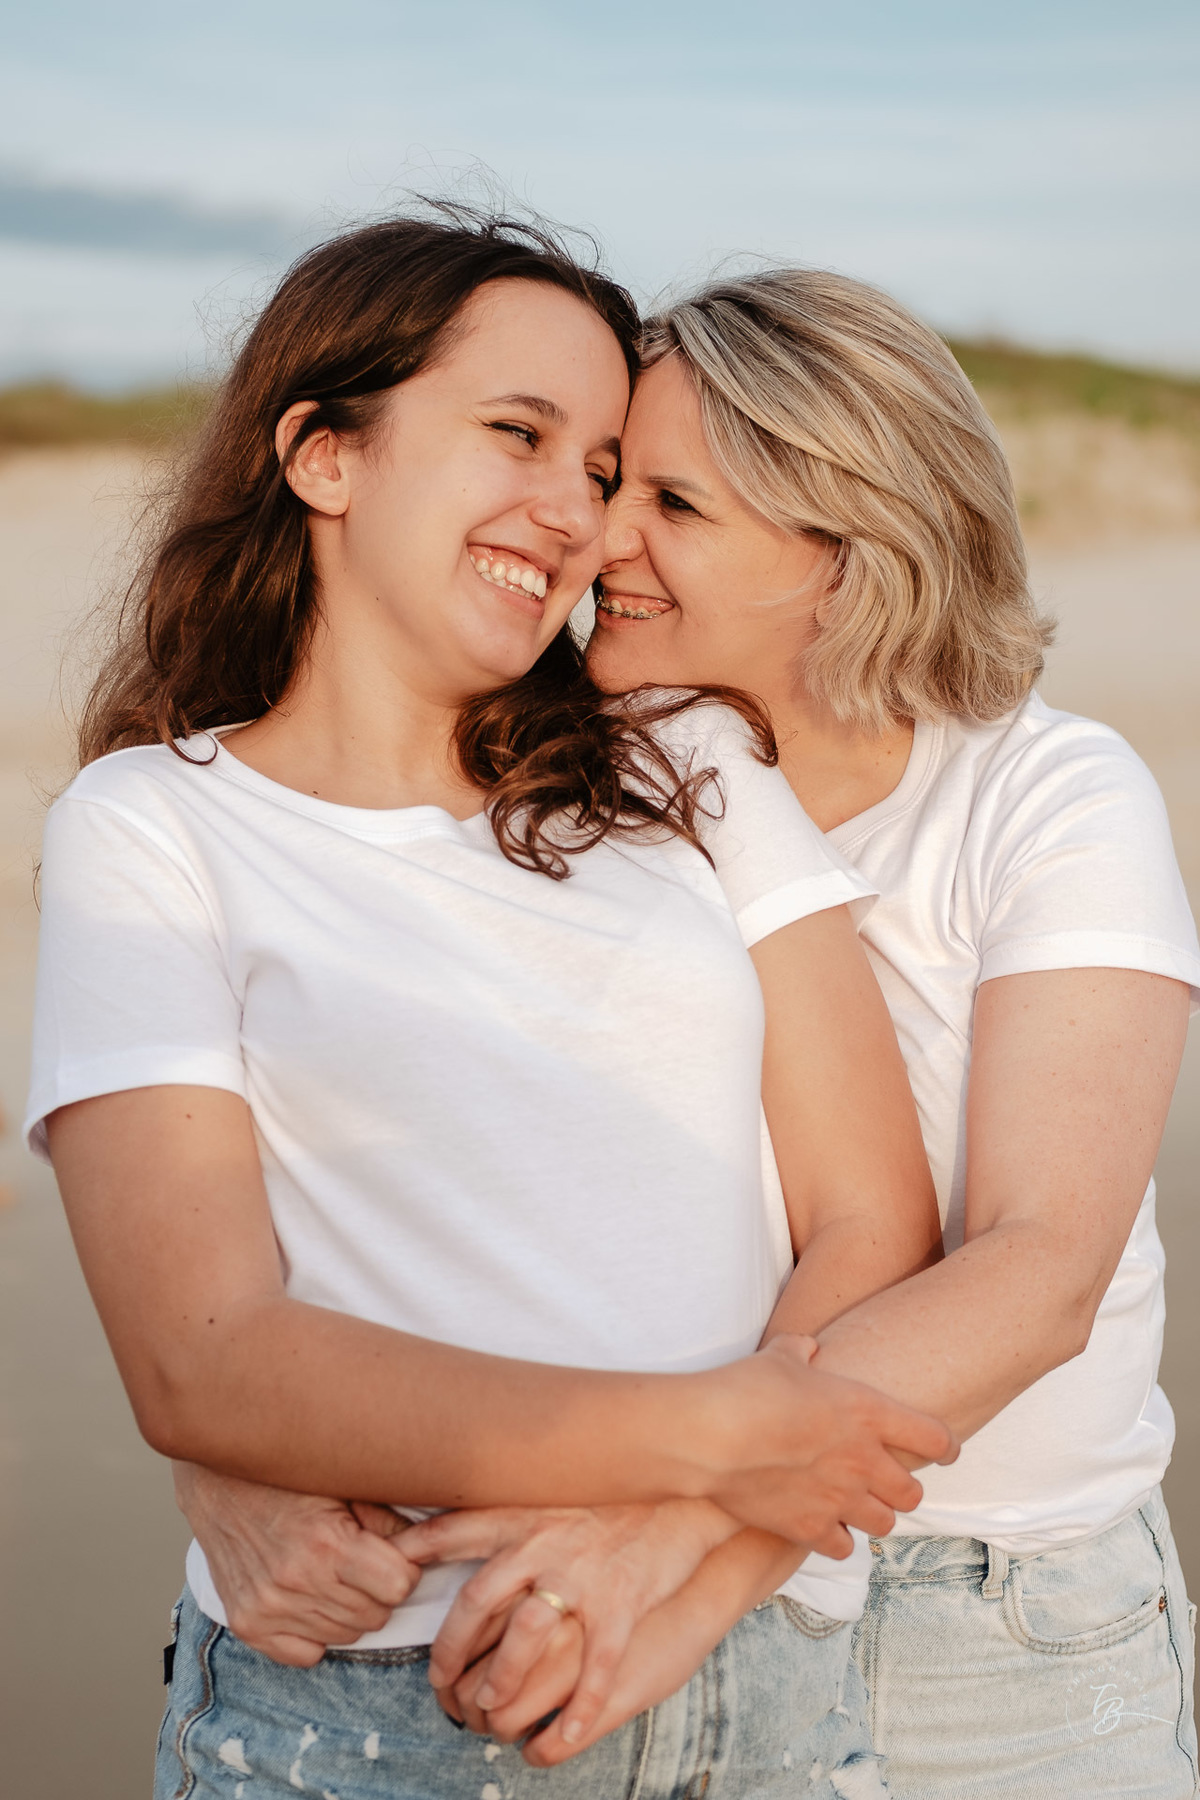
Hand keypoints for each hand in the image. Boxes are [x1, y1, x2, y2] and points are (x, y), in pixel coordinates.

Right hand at [173, 1463, 420, 1663]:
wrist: (218, 1483)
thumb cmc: (289, 1478)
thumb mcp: (345, 1484)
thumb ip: (388, 1519)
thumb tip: (429, 1546)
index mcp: (326, 1542)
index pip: (399, 1586)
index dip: (403, 1568)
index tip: (391, 1552)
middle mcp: (296, 1581)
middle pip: (376, 1615)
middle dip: (378, 1590)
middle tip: (362, 1561)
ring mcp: (268, 1607)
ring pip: (346, 1636)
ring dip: (349, 1609)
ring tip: (334, 1573)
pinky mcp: (247, 1624)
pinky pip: (306, 1655)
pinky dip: (315, 1633)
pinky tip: (310, 1597)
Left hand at [401, 1499, 739, 1745]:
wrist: (687, 1492)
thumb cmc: (620, 1491)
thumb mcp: (560, 1485)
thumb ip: (522, 1504)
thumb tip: (480, 1514)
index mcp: (527, 1511)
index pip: (458, 1527)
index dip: (421, 1548)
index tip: (391, 1565)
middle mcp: (545, 1541)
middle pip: (478, 1598)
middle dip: (451, 1646)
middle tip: (439, 1680)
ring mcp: (582, 1574)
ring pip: (526, 1636)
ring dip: (503, 1679)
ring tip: (493, 1711)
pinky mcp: (622, 1601)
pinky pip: (596, 1664)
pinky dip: (580, 1705)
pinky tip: (569, 1733)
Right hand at [705, 1335, 956, 1548]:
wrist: (711, 1435)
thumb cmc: (746, 1387)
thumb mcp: (781, 1356)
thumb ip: (804, 1352)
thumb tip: (809, 1349)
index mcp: (867, 1412)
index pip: (934, 1437)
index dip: (946, 1446)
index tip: (946, 1451)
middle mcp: (864, 1460)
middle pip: (912, 1493)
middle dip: (903, 1489)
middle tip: (887, 1484)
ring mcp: (839, 1499)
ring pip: (884, 1525)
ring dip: (872, 1516)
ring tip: (855, 1508)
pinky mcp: (809, 1528)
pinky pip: (843, 1548)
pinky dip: (837, 1540)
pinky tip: (823, 1528)